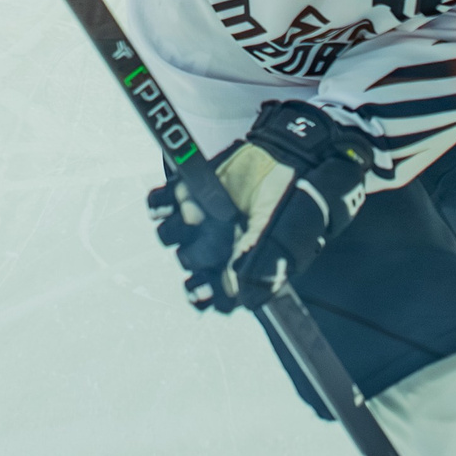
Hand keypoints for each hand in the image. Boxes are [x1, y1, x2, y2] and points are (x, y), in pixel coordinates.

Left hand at [148, 100, 370, 310]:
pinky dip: (161, 203)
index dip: (205, 292)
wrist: (292, 156)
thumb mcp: (287, 237)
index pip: (211, 294)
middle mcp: (216, 245)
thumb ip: (265, 266)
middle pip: (189, 263)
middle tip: (216, 240)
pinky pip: (158, 204)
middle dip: (196, 255)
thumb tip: (244, 298)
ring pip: (169, 236)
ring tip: (200, 213)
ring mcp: (201, 219)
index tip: (206, 283)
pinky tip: (181, 198)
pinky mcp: (189, 191)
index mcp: (239, 265)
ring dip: (179, 227)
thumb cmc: (296, 202)